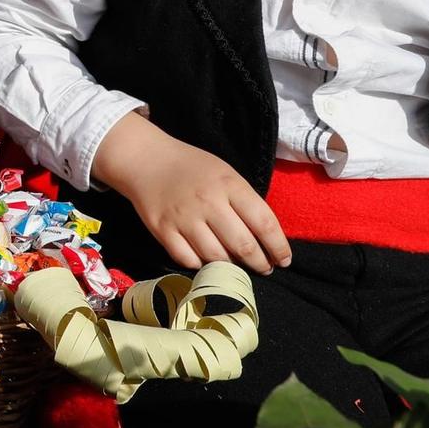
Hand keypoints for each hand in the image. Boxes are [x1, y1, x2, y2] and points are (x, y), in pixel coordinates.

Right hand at [92, 112, 291, 272]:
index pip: (264, 223)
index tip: (283, 259)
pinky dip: (200, 264)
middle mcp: (208, 202)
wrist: (145, 159)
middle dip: (259, 263)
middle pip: (243, 246)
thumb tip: (263, 238)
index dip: (278, 247)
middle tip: (263, 268)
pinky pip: (187, 259)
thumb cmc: (191, 167)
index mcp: (229, 185)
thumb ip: (245, 202)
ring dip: (231, 266)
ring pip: (216, 257)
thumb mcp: (226, 174)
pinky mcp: (162, 229)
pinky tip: (205, 259)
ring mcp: (183, 218)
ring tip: (235, 265)